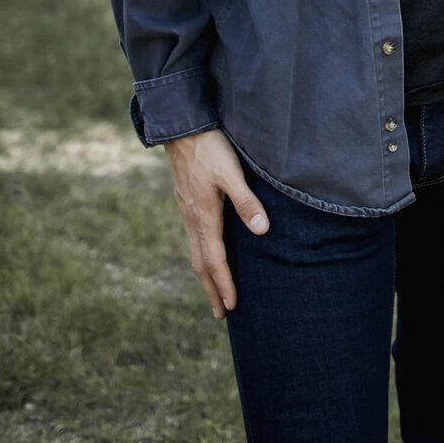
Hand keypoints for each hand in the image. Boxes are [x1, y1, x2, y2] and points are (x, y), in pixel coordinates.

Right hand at [165, 128, 267, 317]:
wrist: (181, 128)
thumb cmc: (210, 148)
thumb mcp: (232, 173)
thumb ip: (247, 202)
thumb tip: (262, 232)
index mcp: (204, 217)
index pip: (215, 261)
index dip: (224, 285)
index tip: (232, 308)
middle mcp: (192, 219)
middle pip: (201, 264)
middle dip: (211, 290)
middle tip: (220, 315)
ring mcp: (187, 211)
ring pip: (194, 252)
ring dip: (205, 275)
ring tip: (214, 291)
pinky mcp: (186, 202)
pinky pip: (193, 238)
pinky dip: (201, 256)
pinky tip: (207, 253)